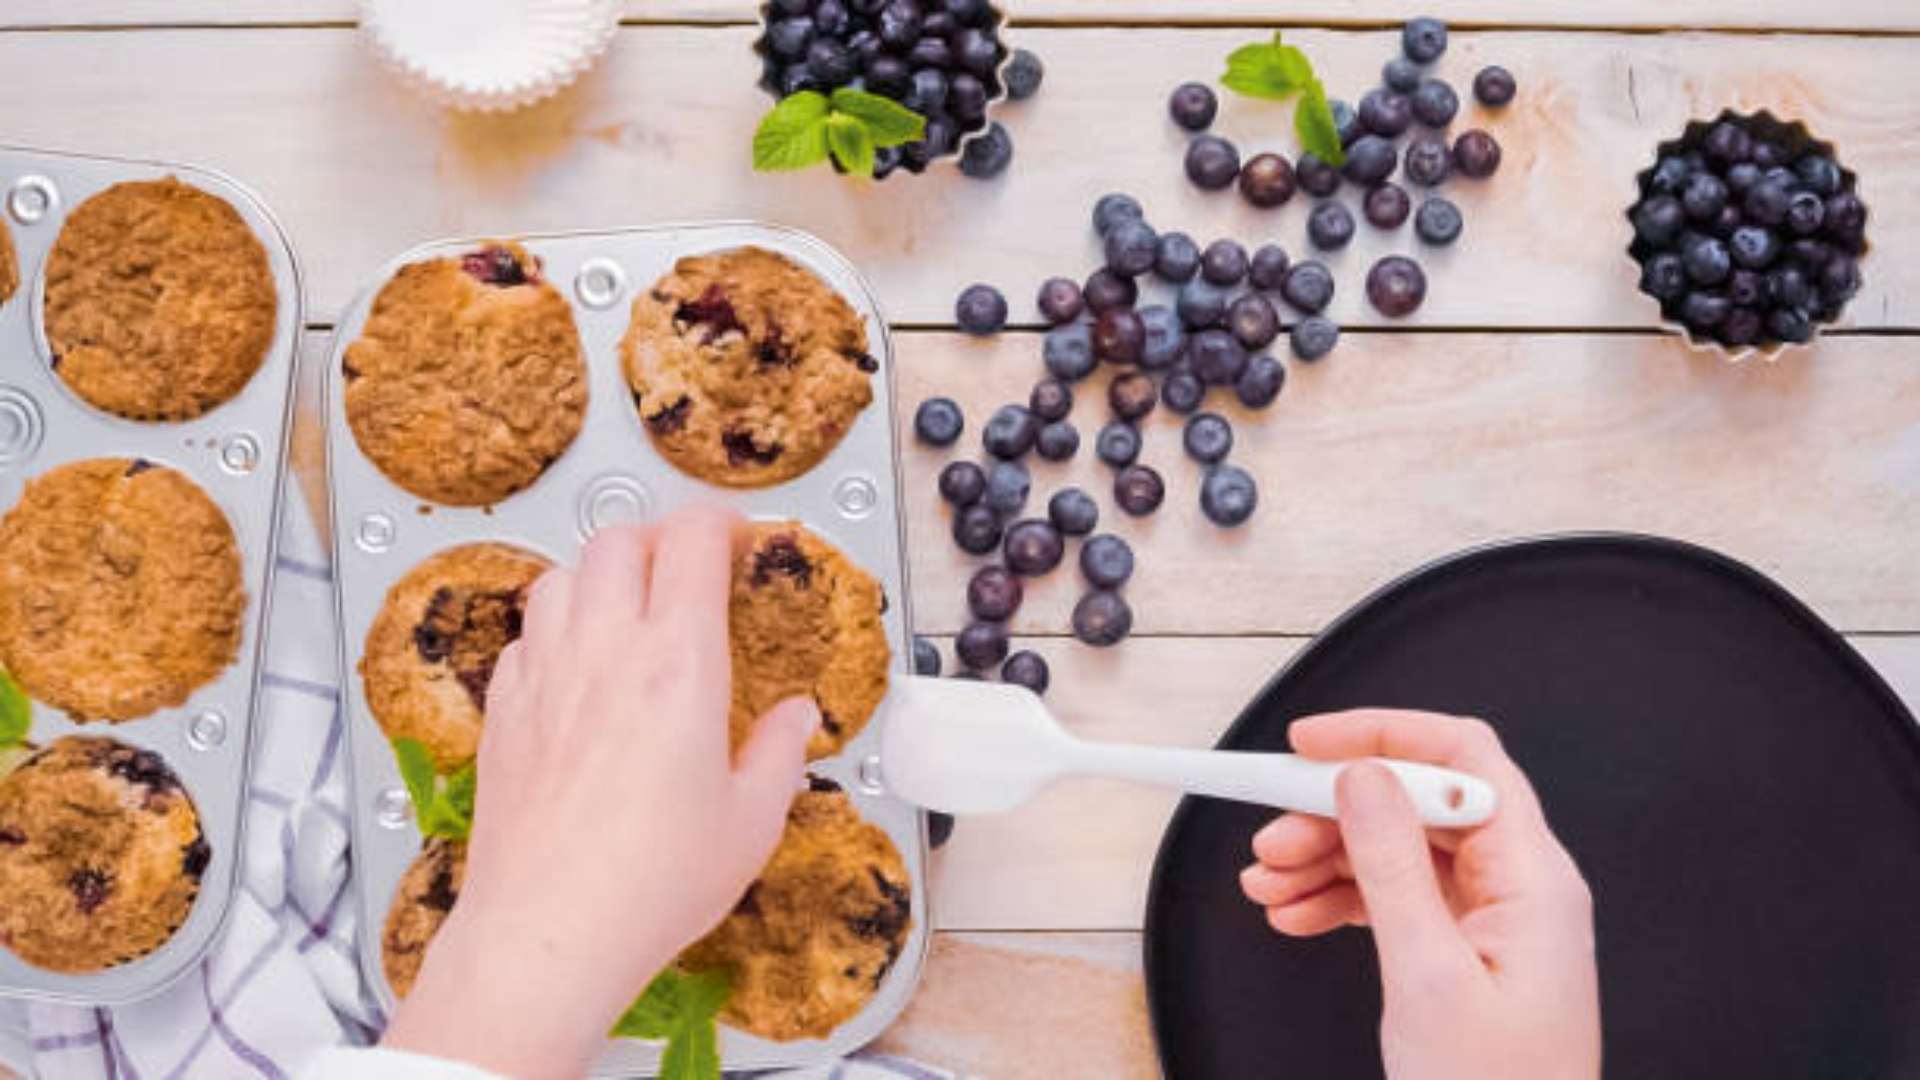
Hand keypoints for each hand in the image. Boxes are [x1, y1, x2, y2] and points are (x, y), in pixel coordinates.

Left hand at [383, 506, 819, 1078]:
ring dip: (601, 575)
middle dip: (661, 538)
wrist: (547, 932)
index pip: (691, 540)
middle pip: (619, 539)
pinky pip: (525, 636)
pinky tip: (578, 667)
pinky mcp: (502, 710)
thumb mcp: (751, 822)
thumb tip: (799, 718)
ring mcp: (544, 675)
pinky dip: (556, 629)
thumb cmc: (650, 884)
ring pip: (562, 575)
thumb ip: (780, 754)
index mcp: (678, 663)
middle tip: (690, 567)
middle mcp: (604, 651)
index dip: (721, 523)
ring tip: (629, 608)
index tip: (740, 539)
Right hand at [1239, 710, 1599, 1079]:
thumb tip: (1363, 778)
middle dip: (1335, 811)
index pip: (1461, 758)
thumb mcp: (1428, 977)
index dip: (1382, 736)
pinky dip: (1340, 898)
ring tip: (1267, 883)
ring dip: (1326, 857)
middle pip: (1418, 803)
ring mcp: (1494, 918)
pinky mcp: (1467, 950)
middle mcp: (1520, 886)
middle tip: (1271, 836)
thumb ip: (1392, 868)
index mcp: (1533, 878)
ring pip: (1398, 850)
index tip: (1310, 744)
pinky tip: (1294, 913)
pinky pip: (1397, 896)